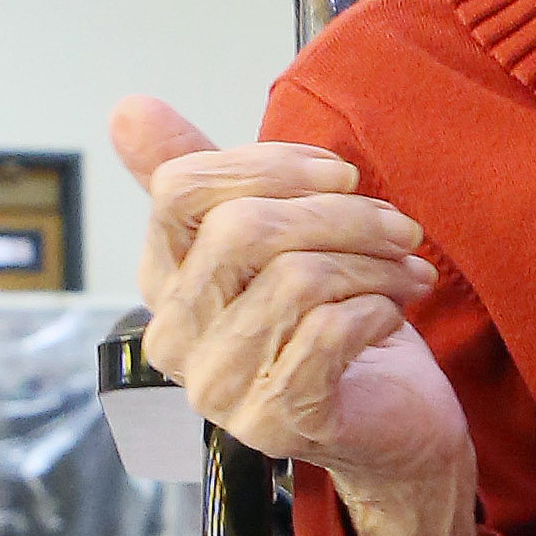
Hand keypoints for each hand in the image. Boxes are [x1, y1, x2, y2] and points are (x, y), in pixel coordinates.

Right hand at [112, 96, 485, 535]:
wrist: (394, 428)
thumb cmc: (336, 326)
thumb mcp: (278, 238)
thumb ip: (210, 178)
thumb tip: (127, 107)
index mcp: (165, 282)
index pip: (181, 191)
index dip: (271, 164)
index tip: (340, 175)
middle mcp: (174, 339)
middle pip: (243, 230)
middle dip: (340, 214)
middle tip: (398, 226)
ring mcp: (218, 388)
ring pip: (295, 279)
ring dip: (372, 263)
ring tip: (408, 269)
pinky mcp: (275, 421)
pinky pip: (329, 332)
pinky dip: (379, 309)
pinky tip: (395, 312)